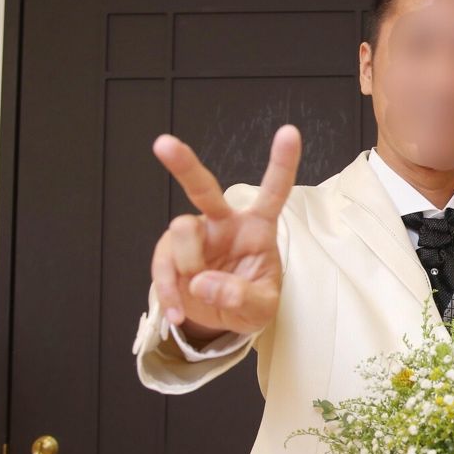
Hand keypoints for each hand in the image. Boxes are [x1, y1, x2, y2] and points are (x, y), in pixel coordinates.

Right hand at [150, 125, 300, 337]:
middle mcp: (223, 223)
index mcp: (257, 227)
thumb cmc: (250, 301)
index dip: (281, 163)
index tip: (289, 132)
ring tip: (200, 291)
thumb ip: (242, 297)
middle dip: (183, 164)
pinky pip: (163, 264)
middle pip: (203, 188)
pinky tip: (177, 312)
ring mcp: (194, 236)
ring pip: (182, 230)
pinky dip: (167, 290)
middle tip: (163, 144)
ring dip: (189, 264)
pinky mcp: (170, 253)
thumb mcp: (261, 309)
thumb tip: (205, 284)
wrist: (222, 320)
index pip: (273, 191)